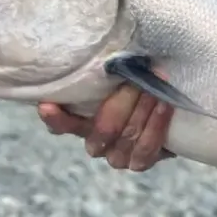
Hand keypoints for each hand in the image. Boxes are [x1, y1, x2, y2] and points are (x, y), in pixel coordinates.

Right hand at [38, 84, 174, 171]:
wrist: (170, 118)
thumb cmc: (138, 91)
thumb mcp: (121, 80)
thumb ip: (108, 74)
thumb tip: (108, 54)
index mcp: (82, 123)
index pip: (62, 125)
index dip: (56, 118)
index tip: (47, 106)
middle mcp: (95, 143)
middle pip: (103, 129)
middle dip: (122, 101)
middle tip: (136, 77)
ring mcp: (117, 156)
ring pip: (127, 136)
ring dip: (143, 108)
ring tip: (155, 85)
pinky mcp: (140, 162)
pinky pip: (146, 147)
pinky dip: (157, 123)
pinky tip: (164, 104)